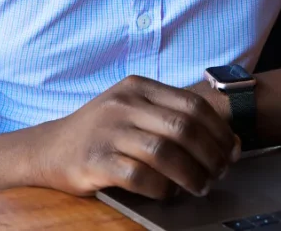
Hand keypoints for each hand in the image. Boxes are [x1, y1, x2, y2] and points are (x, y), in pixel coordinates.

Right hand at [35, 75, 240, 198]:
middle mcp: (123, 104)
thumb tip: (225, 142)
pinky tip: (167, 193)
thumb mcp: (132, 109)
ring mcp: (107, 131)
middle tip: (219, 173)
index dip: (219, 130)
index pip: (192, 104)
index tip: (232, 151)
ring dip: (191, 175)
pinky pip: (139, 177)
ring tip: (200, 187)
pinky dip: (160, 189)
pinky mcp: (94, 160)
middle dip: (210, 155)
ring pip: (164, 153)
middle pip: (183, 128)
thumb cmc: (101, 132)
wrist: (48, 148)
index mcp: (138, 87)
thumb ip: (171, 118)